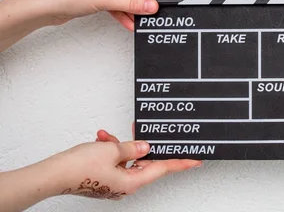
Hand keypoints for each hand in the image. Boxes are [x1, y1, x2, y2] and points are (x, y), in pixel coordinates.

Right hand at [0, 129, 200, 210]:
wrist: (53, 174)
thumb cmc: (79, 168)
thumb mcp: (113, 150)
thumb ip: (133, 148)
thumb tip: (145, 147)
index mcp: (132, 182)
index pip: (163, 168)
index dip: (181, 162)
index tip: (196, 159)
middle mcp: (125, 185)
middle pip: (145, 162)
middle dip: (142, 145)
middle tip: (146, 132)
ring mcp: (114, 183)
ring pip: (127, 159)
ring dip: (120, 145)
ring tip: (108, 137)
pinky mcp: (103, 178)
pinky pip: (114, 161)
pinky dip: (110, 149)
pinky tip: (102, 139)